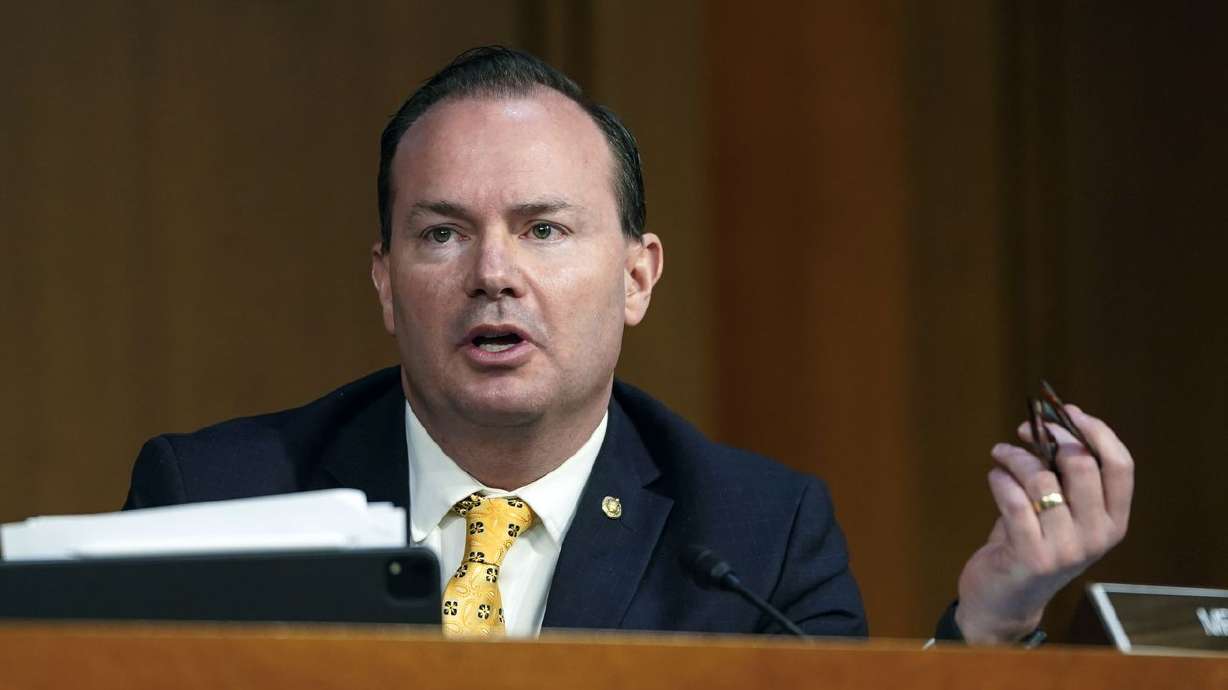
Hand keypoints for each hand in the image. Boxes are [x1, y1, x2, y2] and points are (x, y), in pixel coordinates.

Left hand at [954, 404, 1133, 643]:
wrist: (1004, 600)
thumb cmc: (1030, 544)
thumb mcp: (1060, 512)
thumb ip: (1064, 475)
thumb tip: (1054, 421)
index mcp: (1113, 521)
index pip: (1121, 465)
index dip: (1096, 431)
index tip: (1068, 411)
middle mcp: (1098, 536)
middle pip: (1082, 464)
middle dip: (1051, 436)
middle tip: (1026, 430)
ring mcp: (1067, 548)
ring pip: (1042, 479)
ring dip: (1016, 456)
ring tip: (1001, 454)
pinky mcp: (1032, 555)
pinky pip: (1014, 499)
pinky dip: (1000, 478)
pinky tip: (994, 476)